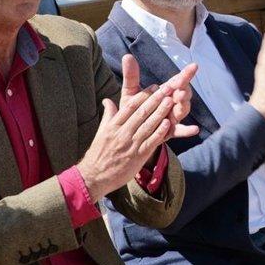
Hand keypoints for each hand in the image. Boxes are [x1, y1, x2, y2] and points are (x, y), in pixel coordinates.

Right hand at [78, 57, 197, 200]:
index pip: (130, 107)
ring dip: (160, 112)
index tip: (154, 87)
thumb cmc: (98, 154)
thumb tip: (107, 100)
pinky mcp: (137, 156)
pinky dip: (159, 132)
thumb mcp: (101, 132)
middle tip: (167, 89)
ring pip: (148, 125)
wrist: (94, 177)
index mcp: (113, 126)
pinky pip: (150, 142)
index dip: (143, 96)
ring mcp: (130, 145)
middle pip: (141, 113)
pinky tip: (168, 123)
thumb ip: (108, 115)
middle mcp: (122, 133)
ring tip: (170, 101)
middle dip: (155, 100)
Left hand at [119, 55, 198, 141]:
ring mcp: (172, 117)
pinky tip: (195, 129)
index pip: (177, 81)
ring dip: (183, 104)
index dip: (185, 74)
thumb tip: (126, 56)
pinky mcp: (169, 131)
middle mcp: (171, 104)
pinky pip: (180, 131)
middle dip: (184, 88)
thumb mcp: (130, 91)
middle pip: (183, 94)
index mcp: (164, 92)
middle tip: (180, 83)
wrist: (127, 131)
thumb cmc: (132, 109)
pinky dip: (187, 131)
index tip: (193, 66)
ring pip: (182, 110)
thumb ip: (131, 75)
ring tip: (180, 98)